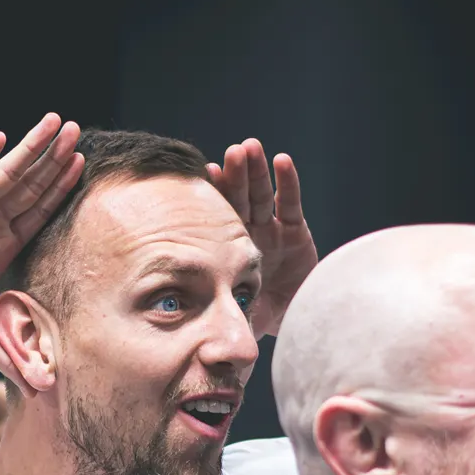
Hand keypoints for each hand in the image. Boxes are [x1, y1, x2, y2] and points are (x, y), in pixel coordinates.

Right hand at [0, 115, 83, 374]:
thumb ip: (12, 357)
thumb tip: (44, 390)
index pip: (38, 213)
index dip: (60, 191)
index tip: (84, 170)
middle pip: (29, 186)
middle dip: (54, 160)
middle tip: (78, 132)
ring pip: (6, 175)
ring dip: (31, 150)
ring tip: (55, 123)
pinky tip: (1, 138)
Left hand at [208, 139, 316, 336]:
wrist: (292, 326)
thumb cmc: (256, 318)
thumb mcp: (232, 307)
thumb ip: (214, 300)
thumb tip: (179, 300)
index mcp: (225, 248)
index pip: (217, 216)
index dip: (214, 194)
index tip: (206, 172)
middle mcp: (246, 233)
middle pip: (240, 197)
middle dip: (237, 174)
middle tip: (232, 153)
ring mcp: (271, 230)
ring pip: (262, 194)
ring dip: (257, 170)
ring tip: (251, 147)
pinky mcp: (295, 231)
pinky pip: (290, 203)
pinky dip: (287, 182)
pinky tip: (282, 161)